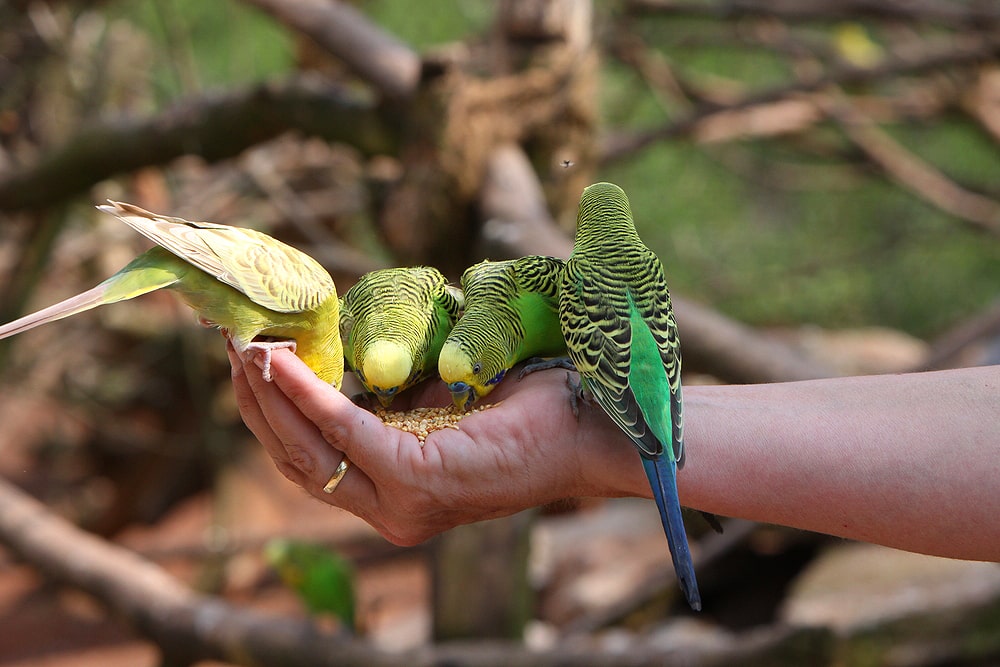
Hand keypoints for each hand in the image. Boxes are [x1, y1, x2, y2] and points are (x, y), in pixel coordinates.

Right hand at [228, 345, 643, 545]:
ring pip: (309, 451)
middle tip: (231, 348)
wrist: (584, 423)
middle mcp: (390, 510)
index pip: (309, 460)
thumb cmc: (521, 407)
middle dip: (256, 403)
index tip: (245, 362)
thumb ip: (388, 398)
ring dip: (271, 396)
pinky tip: (281, 361)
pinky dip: (308, 395)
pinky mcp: (416, 481)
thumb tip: (342, 362)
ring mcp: (401, 504)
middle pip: (295, 459)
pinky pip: (345, 431)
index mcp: (393, 493)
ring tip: (244, 348)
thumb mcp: (436, 401)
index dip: (269, 413)